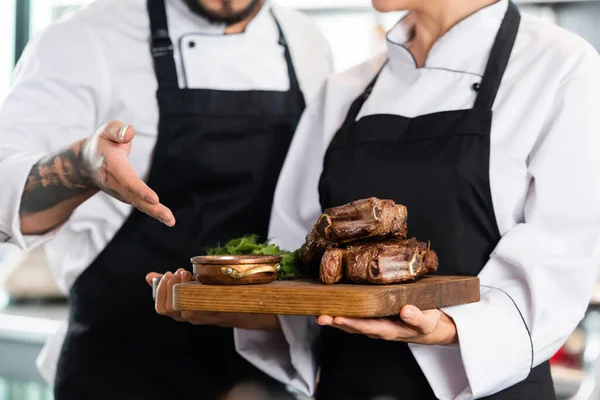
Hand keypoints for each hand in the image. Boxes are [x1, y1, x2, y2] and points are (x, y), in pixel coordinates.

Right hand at [82, 121, 174, 226]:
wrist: (86, 164)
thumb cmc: (102, 143)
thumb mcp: (106, 131)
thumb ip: (117, 130)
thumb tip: (130, 132)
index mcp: (112, 166)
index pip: (127, 179)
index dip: (140, 190)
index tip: (154, 199)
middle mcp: (116, 183)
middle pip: (135, 197)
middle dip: (152, 208)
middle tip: (169, 218)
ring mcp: (121, 192)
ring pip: (139, 204)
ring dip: (156, 213)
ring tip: (171, 221)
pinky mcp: (127, 196)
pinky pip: (142, 205)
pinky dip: (155, 212)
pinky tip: (168, 220)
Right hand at [146, 269, 280, 330]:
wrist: (247, 310)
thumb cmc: (218, 296)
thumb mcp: (193, 288)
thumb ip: (171, 284)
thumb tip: (149, 277)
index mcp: (182, 311)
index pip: (160, 308)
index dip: (158, 291)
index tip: (167, 273)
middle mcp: (191, 317)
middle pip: (167, 310)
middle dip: (167, 288)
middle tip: (177, 271)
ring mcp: (204, 317)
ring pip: (182, 313)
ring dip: (181, 290)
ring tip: (186, 273)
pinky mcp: (219, 314)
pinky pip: (204, 311)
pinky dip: (198, 296)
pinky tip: (200, 282)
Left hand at [317, 305, 457, 344]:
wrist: (427, 325)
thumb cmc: (426, 321)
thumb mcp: (428, 320)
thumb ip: (417, 317)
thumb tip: (406, 310)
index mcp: (390, 330)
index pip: (368, 327)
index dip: (353, 324)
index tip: (339, 319)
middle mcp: (378, 328)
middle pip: (354, 327)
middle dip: (337, 322)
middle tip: (321, 317)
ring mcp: (373, 324)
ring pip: (351, 323)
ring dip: (335, 319)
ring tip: (319, 314)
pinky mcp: (371, 317)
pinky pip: (354, 316)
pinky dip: (342, 312)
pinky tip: (331, 306)